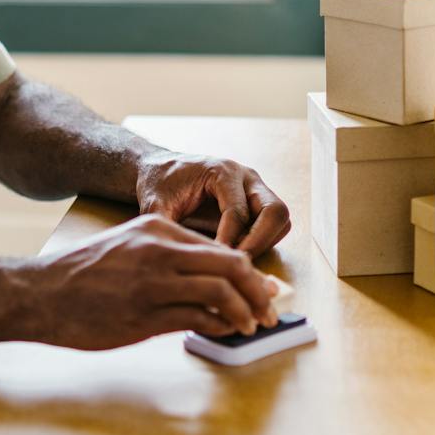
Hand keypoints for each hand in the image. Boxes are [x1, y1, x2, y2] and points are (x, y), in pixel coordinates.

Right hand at [20, 214, 281, 349]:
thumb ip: (167, 259)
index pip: (220, 248)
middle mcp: (159, 250)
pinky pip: (197, 319)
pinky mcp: (143, 315)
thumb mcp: (127, 248)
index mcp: (156, 229)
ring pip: (221, 292)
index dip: (250, 272)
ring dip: (246, 312)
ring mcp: (152, 283)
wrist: (38, 293)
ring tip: (254, 326)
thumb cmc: (81, 275)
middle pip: (231, 265)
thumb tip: (211, 284)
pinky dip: (221, 327)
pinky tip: (227, 333)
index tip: (265, 289)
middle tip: (272, 310)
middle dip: (259, 291)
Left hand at [135, 152, 292, 257]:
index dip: (228, 241)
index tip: (214, 263)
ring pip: (280, 218)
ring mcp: (255, 188)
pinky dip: (263, 241)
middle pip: (275, 211)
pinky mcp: (257, 201)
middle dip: (259, 242)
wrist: (162, 170)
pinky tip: (237, 255)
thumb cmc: (159, 185)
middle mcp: (246, 177)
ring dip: (264, 243)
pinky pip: (275, 224)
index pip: (238, 212)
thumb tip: (175, 257)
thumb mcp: (155, 205)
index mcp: (222, 171)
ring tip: (236, 261)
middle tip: (236, 265)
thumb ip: (165, 227)